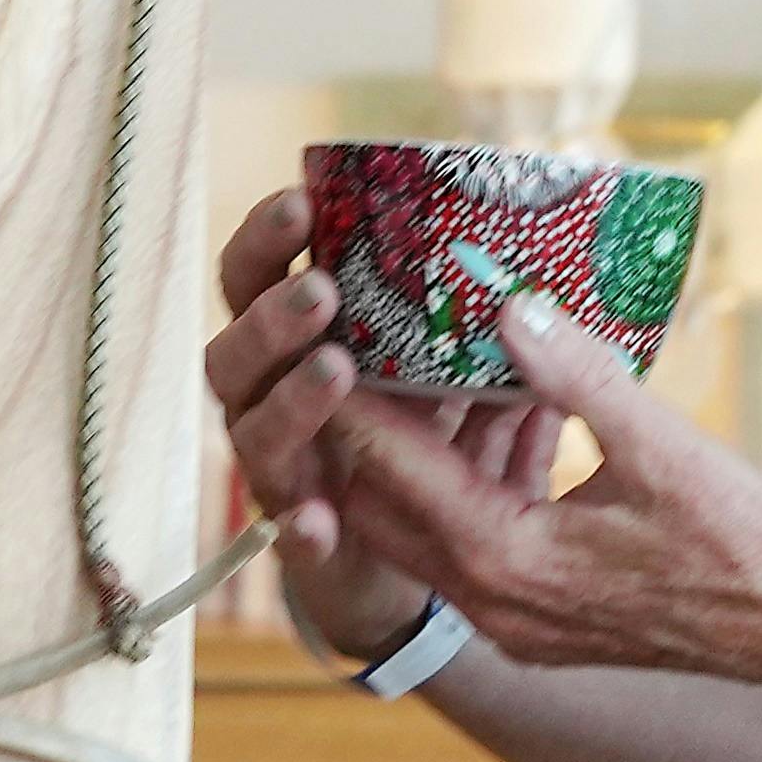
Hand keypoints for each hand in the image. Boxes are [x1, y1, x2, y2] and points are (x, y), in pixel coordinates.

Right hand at [199, 193, 533, 666]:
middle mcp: (270, 401)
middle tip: (322, 290)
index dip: (265, 242)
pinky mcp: (302, 542)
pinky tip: (319, 519)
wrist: (414, 561)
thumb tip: (526, 269)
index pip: (257, 281)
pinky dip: (302, 523)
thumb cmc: (428, 444)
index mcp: (296, 346)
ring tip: (335, 369)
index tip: (300, 201)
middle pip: (235, 351)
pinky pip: (291, 534)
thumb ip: (468, 329)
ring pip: (254, 432)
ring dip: (291, 401)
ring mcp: (281, 472)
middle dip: (271, 317)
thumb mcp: (453, 376)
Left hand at [312, 290, 761, 705]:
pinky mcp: (535, 621)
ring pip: (422, 531)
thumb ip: (578, 376)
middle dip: (360, 431)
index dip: (347, 398)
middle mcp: (491, 601)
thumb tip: (508, 305)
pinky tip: (494, 423)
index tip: (320, 336)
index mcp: (506, 557)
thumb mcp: (661, 444)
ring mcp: (510, 620)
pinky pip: (467, 549)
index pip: (389, 468)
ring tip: (413, 373)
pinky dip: (464, 489)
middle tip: (349, 349)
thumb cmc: (739, 540)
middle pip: (380, 507)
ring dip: (416, 460)